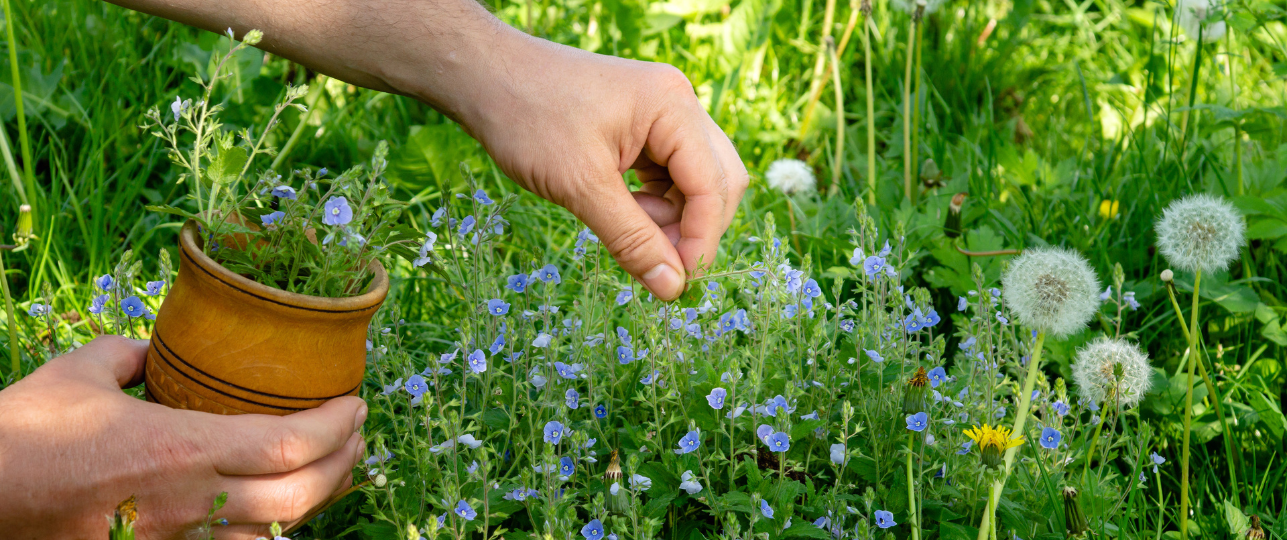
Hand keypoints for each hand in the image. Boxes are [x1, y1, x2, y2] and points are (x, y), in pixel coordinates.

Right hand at [0, 336, 366, 538]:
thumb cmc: (26, 434)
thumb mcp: (83, 370)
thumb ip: (134, 354)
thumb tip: (157, 352)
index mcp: (183, 447)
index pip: (289, 444)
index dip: (336, 426)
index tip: (356, 404)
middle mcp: (193, 501)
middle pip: (302, 497)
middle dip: (344, 464)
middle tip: (358, 434)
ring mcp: (178, 539)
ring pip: (276, 533)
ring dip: (315, 501)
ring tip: (331, 467)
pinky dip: (268, 530)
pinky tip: (278, 509)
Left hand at [445, 30, 748, 300]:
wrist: (484, 76)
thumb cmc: (527, 119)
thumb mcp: (580, 187)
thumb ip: (632, 239)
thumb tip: (673, 288)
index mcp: (671, 107)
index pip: (713, 184)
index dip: (701, 239)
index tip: (677, 282)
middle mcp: (677, 104)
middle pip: (718, 181)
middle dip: (694, 228)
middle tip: (657, 264)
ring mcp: (661, 114)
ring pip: (695, 182)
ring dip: (673, 219)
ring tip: (627, 231)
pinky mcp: (643, 127)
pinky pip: (669, 175)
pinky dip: (655, 205)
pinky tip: (623, 215)